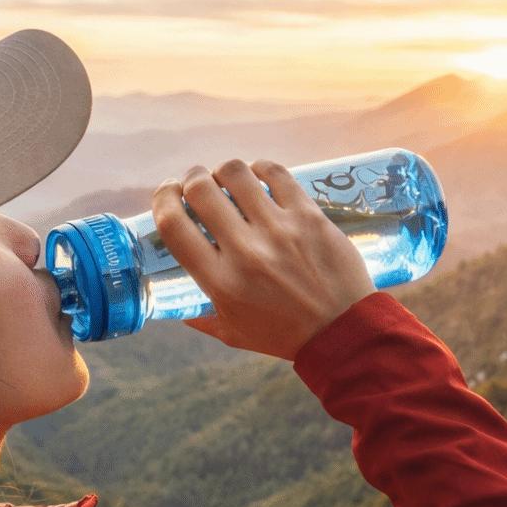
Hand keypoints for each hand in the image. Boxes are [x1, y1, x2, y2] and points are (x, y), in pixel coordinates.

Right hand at [151, 158, 376, 360]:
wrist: (344, 333)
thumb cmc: (286, 336)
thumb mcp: (234, 334)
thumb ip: (202, 317)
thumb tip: (177, 305)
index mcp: (221, 282)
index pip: (173, 225)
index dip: (162, 200)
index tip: (167, 195)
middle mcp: (246, 251)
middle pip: (200, 190)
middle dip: (191, 180)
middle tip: (197, 184)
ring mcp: (279, 230)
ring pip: (235, 172)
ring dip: (224, 172)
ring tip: (229, 181)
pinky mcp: (309, 216)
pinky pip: (275, 173)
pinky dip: (260, 169)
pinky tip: (259, 178)